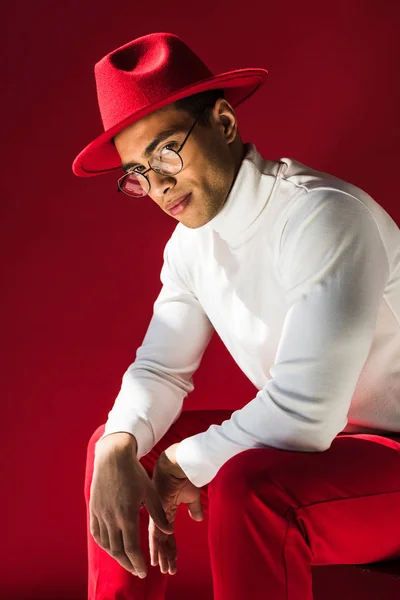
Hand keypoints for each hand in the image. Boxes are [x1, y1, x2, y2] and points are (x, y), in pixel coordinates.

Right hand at [90, 436, 173, 578]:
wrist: (113, 457)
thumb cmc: (135, 473)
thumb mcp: (150, 492)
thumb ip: (158, 514)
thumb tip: (169, 531)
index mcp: (127, 514)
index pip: (131, 548)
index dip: (138, 563)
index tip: (144, 572)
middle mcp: (111, 517)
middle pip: (117, 551)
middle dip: (128, 565)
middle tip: (137, 572)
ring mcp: (100, 513)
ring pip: (106, 544)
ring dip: (116, 557)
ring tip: (127, 562)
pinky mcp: (93, 509)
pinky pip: (96, 533)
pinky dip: (104, 544)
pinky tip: (111, 548)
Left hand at [149, 443, 203, 575]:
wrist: (180, 463)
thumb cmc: (186, 475)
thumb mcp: (192, 496)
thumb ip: (193, 508)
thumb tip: (197, 519)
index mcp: (167, 509)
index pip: (168, 534)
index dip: (171, 548)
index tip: (173, 562)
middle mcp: (159, 513)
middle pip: (161, 540)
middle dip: (165, 556)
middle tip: (167, 571)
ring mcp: (156, 512)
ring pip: (157, 539)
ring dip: (161, 555)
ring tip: (164, 569)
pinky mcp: (156, 510)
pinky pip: (154, 531)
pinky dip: (157, 546)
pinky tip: (158, 557)